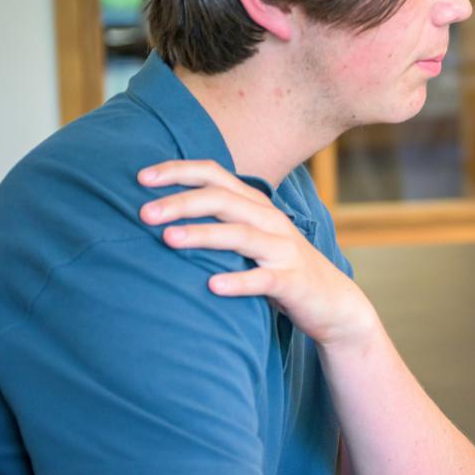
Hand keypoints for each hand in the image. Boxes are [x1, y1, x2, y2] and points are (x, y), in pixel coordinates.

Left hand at [137, 160, 373, 346]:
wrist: (332, 302)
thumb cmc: (280, 268)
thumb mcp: (252, 237)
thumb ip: (220, 222)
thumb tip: (162, 215)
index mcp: (257, 206)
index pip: (216, 175)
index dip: (180, 171)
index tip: (141, 178)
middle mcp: (270, 221)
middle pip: (223, 200)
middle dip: (182, 203)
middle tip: (144, 213)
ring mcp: (284, 251)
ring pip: (241, 235)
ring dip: (204, 235)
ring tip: (169, 239)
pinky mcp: (293, 282)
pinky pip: (264, 279)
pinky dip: (239, 281)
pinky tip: (213, 286)